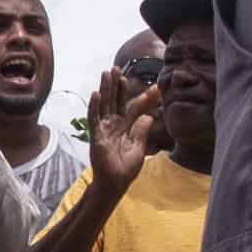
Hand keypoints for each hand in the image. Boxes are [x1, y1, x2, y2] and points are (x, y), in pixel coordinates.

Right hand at [81, 71, 164, 189]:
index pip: (136, 107)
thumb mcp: (139, 149)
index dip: (146, 97)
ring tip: (107, 72)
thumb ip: (142, 131)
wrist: (115, 183)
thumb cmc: (126, 169)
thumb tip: (149, 116)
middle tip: (119, 68)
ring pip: (105, 104)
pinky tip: (95, 93)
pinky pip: (94, 118)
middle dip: (118, 85)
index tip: (157, 86)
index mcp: (127, 127)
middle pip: (117, 100)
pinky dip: (94, 106)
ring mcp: (104, 128)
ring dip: (106, 88)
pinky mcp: (96, 135)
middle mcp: (115, 124)